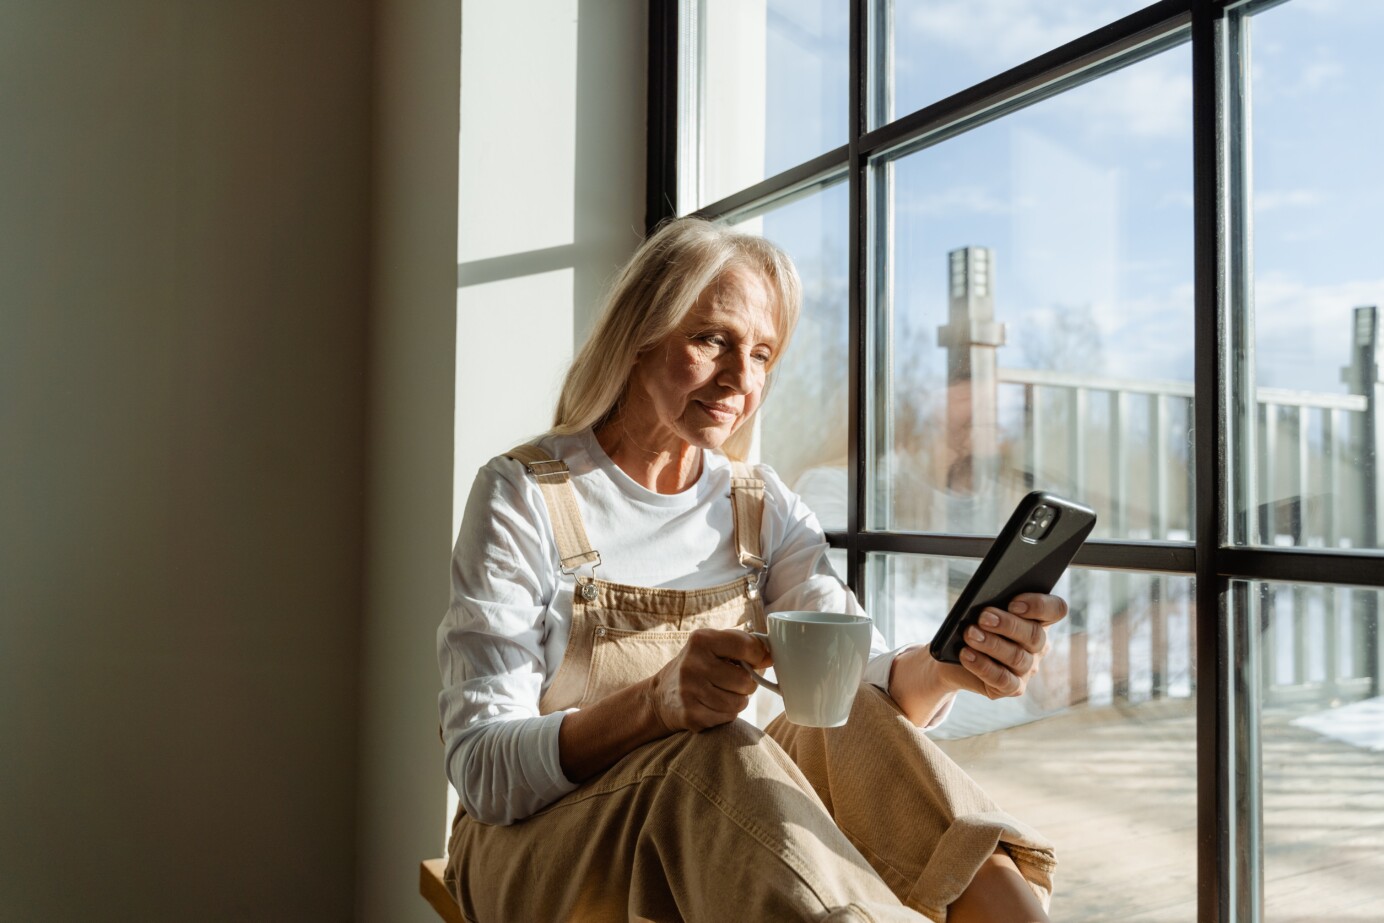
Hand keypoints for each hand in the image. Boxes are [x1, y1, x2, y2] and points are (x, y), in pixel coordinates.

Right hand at [645, 628, 768, 731]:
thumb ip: (743, 644)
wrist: (661, 695)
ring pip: (739, 702)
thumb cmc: (698, 665)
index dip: (759, 655)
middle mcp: (693, 664)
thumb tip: (771, 656)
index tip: (757, 659)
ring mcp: (690, 691)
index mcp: (701, 640)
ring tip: (724, 693)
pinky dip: (726, 713)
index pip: (746, 646)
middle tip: (735, 681)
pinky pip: (727, 717)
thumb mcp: (713, 645)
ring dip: (738, 700)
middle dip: (747, 683)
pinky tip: (713, 705)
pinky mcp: (691, 715)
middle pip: (745, 680)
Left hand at [947, 592, 1066, 699]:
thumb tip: (988, 602)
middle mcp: (1038, 645)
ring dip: (991, 644)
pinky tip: (966, 654)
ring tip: (970, 634)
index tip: (1013, 602)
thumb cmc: (970, 625)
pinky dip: (983, 666)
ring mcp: (1028, 668)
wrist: (951, 658)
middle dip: (1007, 625)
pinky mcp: (1013, 688)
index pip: (1055, 609)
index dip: (1039, 605)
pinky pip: (1003, 679)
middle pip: (1034, 635)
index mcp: (1037, 619)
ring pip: (1017, 657)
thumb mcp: (980, 608)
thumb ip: (991, 601)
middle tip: (983, 617)